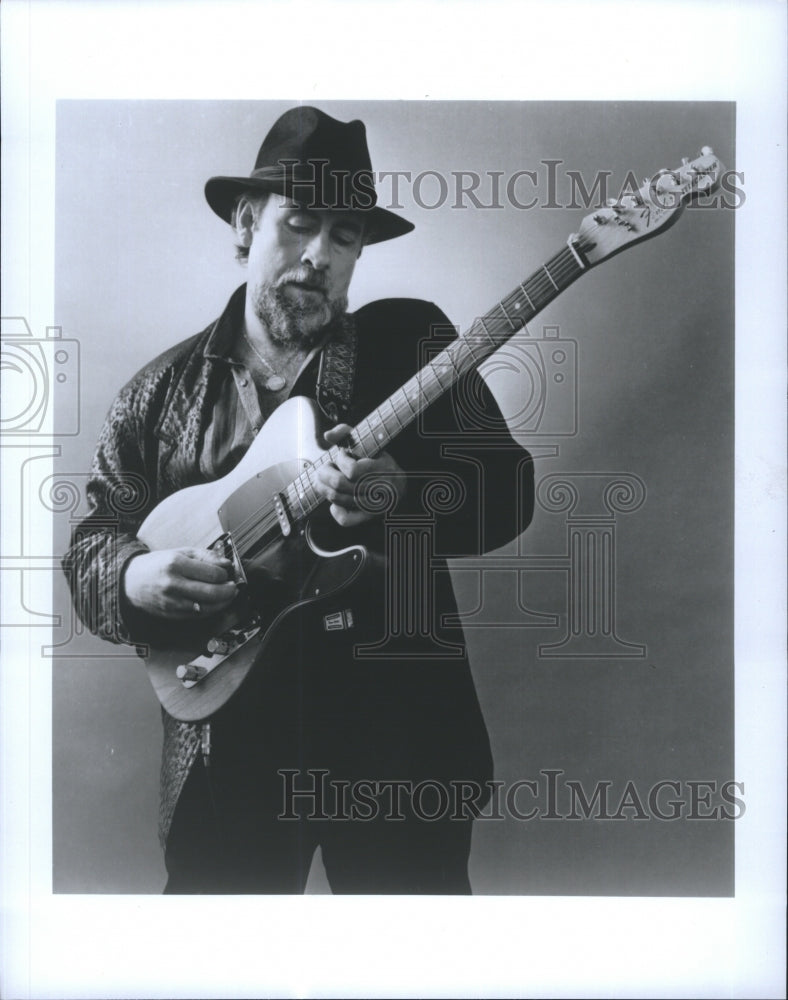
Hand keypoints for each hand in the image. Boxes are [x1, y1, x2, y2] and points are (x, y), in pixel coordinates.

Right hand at [123, 547, 237, 618]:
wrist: (131, 581)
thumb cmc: (158, 565)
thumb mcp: (180, 552)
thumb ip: (205, 556)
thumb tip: (227, 563)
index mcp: (176, 564)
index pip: (211, 573)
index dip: (224, 574)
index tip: (227, 573)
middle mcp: (173, 584)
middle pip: (211, 593)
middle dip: (228, 591)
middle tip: (233, 587)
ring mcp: (172, 602)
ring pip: (206, 607)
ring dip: (223, 603)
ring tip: (228, 596)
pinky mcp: (171, 614)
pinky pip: (197, 615)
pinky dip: (210, 610)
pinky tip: (215, 604)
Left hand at [317, 424, 406, 526]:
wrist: (400, 486)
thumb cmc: (378, 461)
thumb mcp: (367, 442)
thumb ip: (346, 432)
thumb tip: (327, 434)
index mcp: (381, 469)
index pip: (352, 470)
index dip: (341, 461)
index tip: (343, 455)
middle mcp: (379, 489)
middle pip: (340, 485)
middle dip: (325, 474)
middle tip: (324, 468)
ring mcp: (373, 506)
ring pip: (338, 499)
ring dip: (324, 488)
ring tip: (324, 480)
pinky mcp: (367, 517)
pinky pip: (346, 519)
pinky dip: (335, 510)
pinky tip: (335, 501)